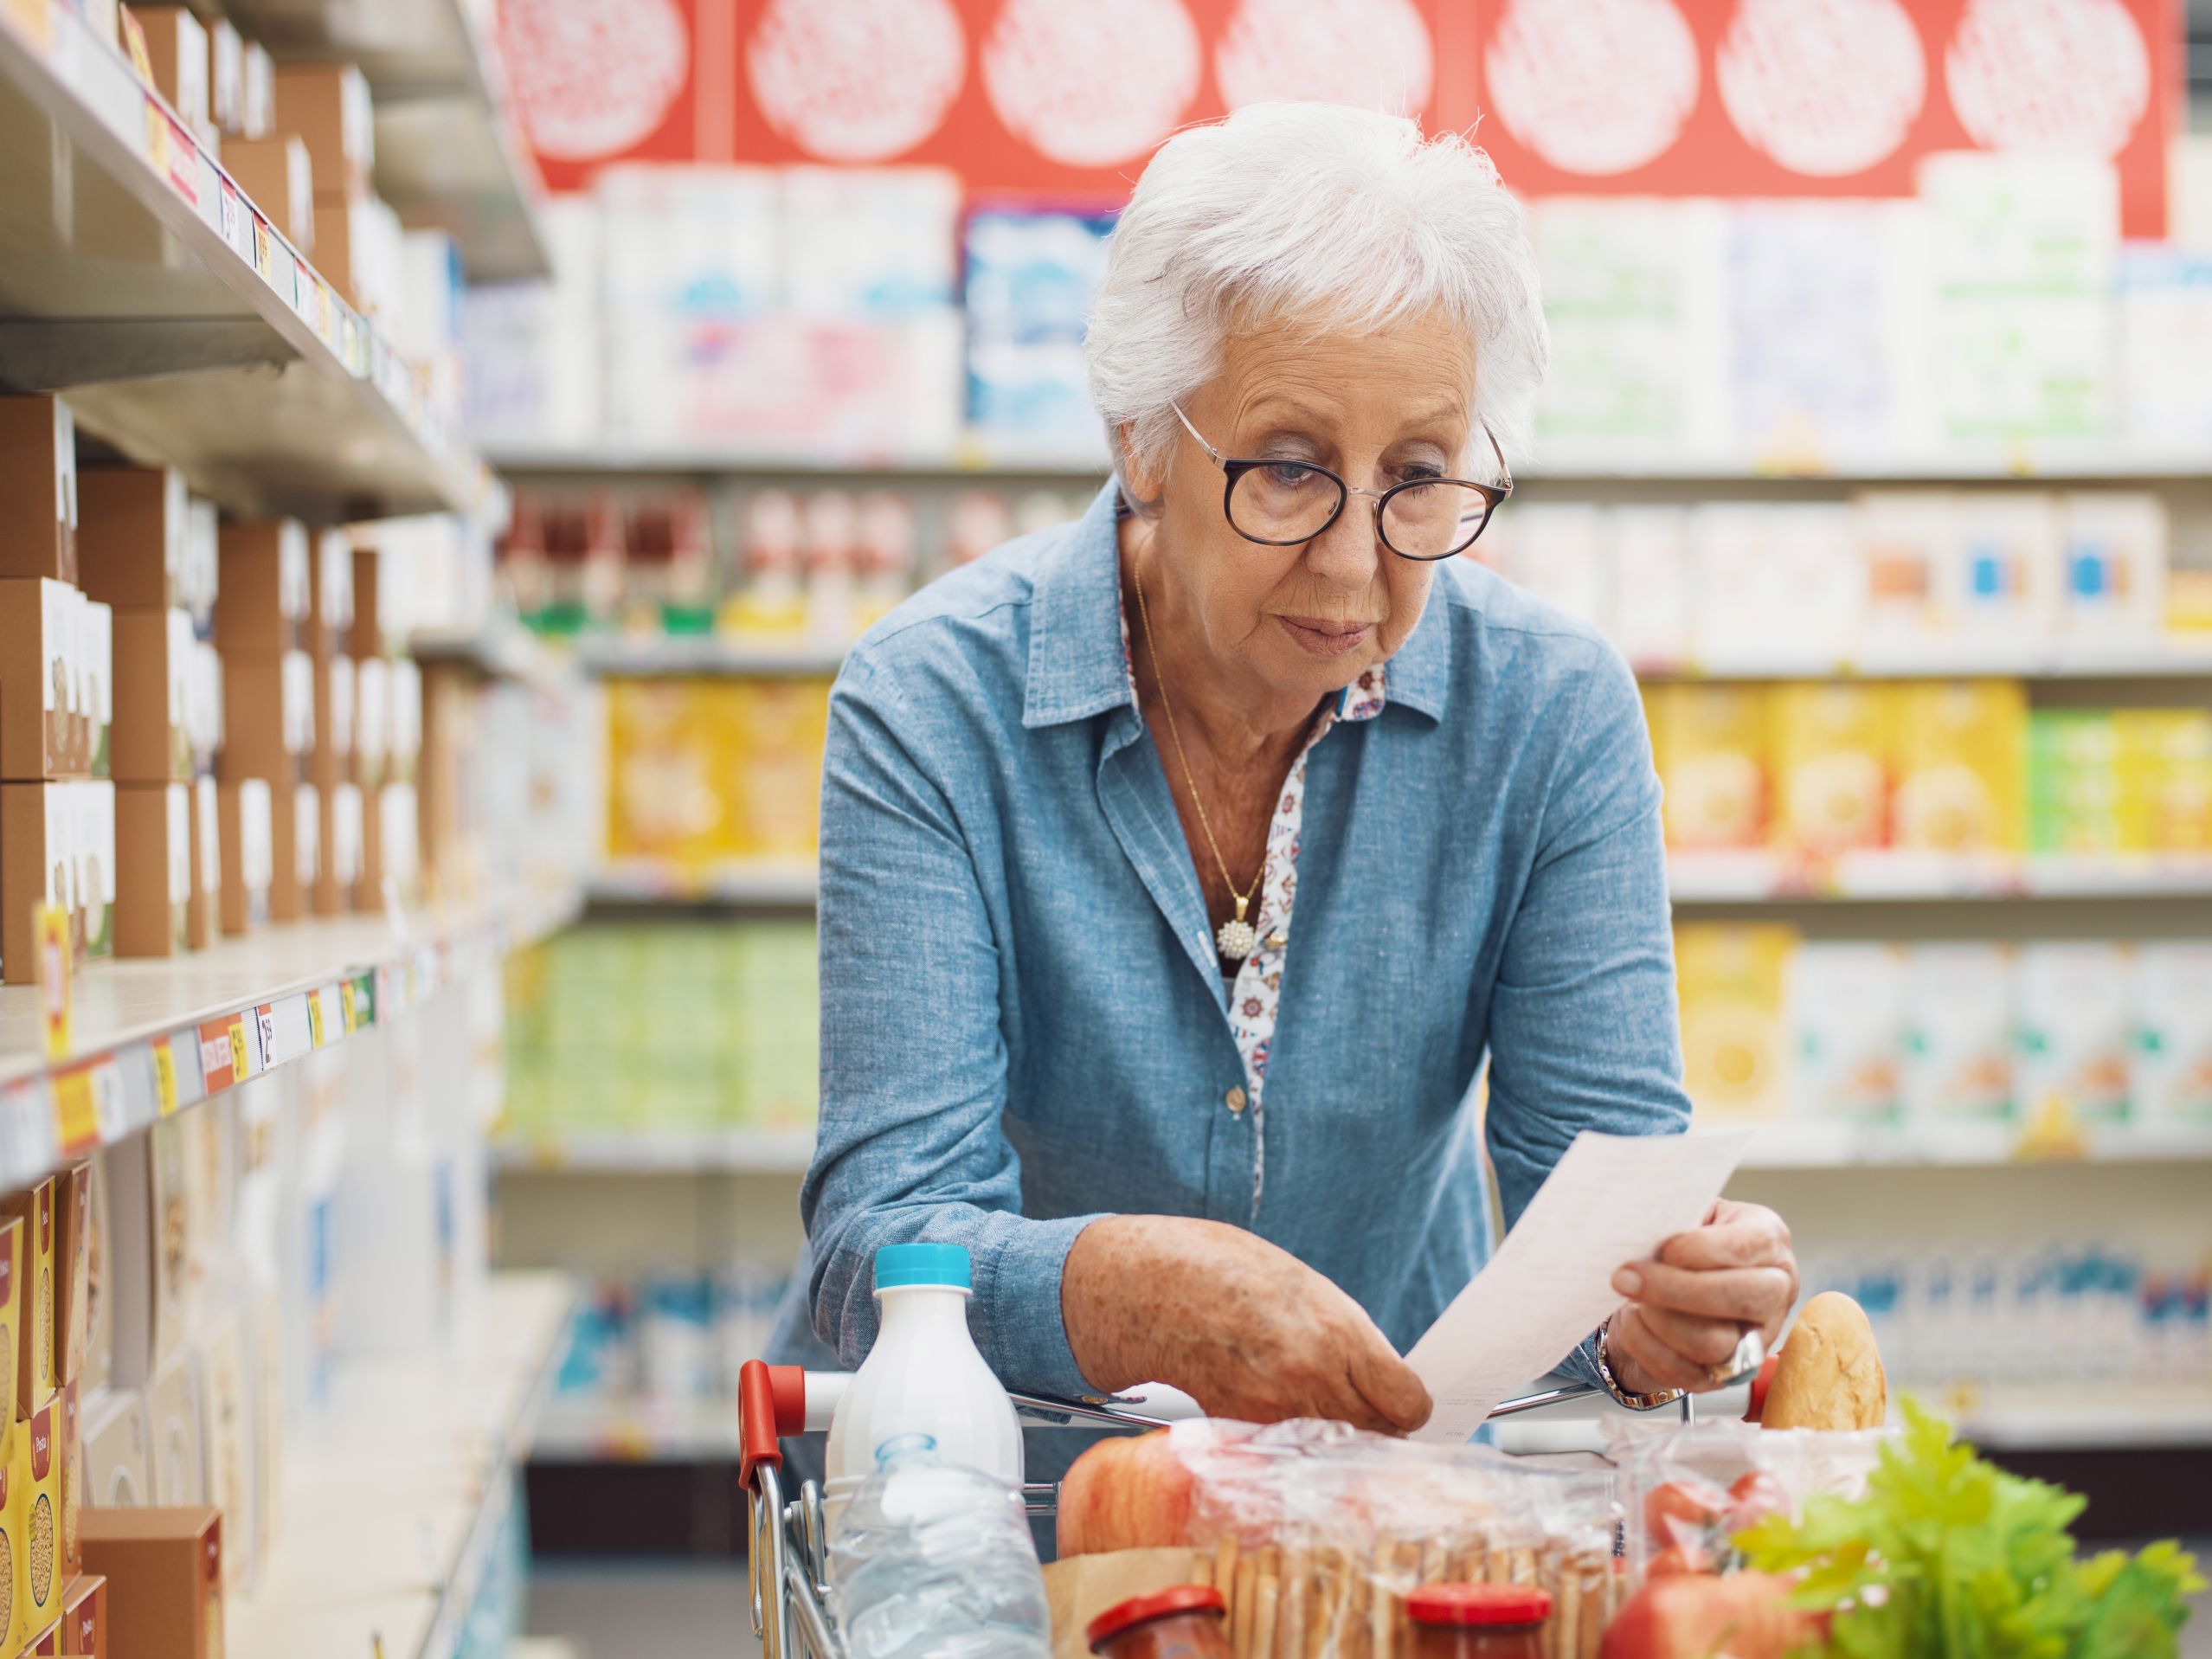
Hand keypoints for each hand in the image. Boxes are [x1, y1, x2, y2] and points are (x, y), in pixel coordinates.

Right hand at [1062, 1215, 1431, 1433]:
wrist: (1131, 1286)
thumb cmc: (1213, 1269)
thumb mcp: (1297, 1283)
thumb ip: (1342, 1334)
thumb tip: (1379, 1377)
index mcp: (1335, 1331)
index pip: (1410, 1404)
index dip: (1408, 1406)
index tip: (1396, 1399)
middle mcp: (1310, 1381)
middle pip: (1376, 1436)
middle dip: (1373, 1424)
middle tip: (1355, 1405)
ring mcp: (1271, 1415)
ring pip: (1331, 1450)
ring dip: (1329, 1436)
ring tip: (1304, 1402)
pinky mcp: (1236, 1436)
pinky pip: (1284, 1453)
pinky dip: (1285, 1442)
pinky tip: (1266, 1408)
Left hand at [1606, 1199, 1796, 1395]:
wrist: (1671, 1280)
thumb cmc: (1683, 1238)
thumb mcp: (1690, 1212)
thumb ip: (1678, 1215)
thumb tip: (1645, 1223)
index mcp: (1768, 1241)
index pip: (1751, 1246)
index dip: (1706, 1250)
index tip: (1666, 1248)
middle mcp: (1775, 1292)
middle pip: (1744, 1298)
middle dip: (1677, 1289)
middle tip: (1627, 1276)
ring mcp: (1754, 1338)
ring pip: (1717, 1343)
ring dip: (1662, 1322)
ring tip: (1630, 1298)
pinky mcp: (1725, 1373)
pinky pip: (1689, 1374)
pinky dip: (1651, 1348)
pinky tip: (1632, 1322)